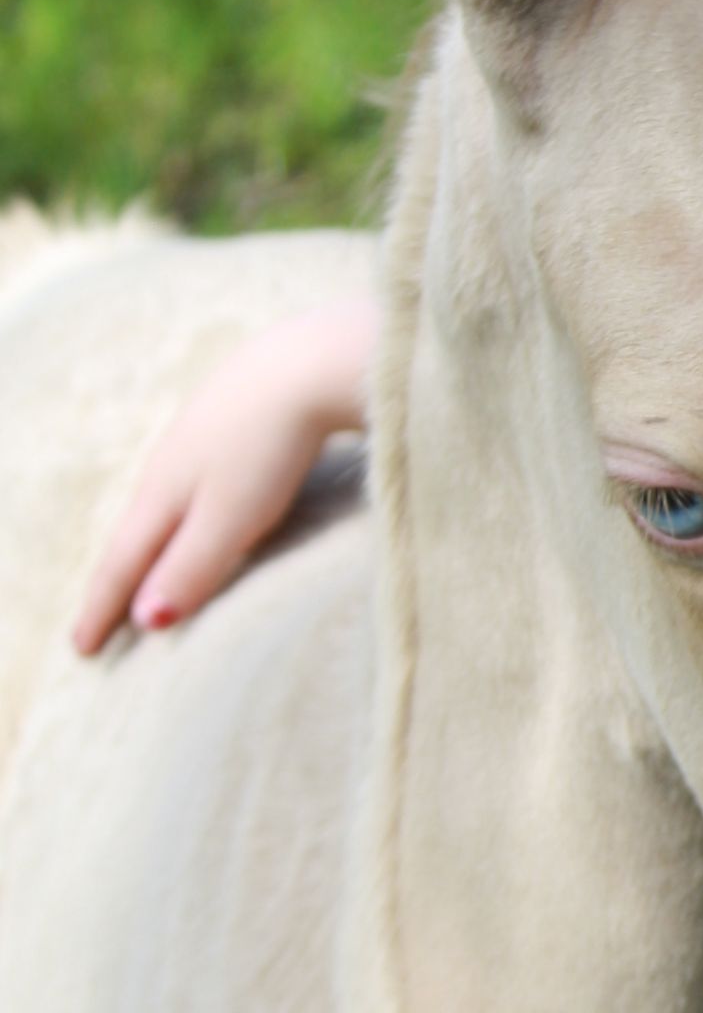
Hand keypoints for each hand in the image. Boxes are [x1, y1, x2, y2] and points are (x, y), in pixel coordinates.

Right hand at [70, 295, 377, 653]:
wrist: (310, 363)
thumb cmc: (269, 447)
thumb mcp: (232, 518)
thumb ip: (192, 567)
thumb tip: (146, 620)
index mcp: (163, 494)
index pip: (124, 565)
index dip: (102, 609)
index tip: (82, 650)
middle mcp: (171, 465)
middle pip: (135, 534)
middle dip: (116, 581)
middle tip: (98, 622)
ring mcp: (201, 438)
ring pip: (164, 504)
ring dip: (148, 545)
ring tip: (141, 570)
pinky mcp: (236, 420)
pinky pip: (196, 481)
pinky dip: (184, 513)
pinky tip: (200, 507)